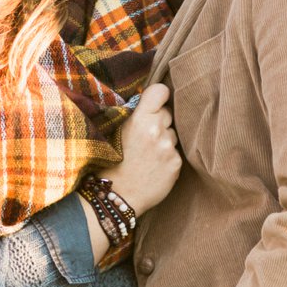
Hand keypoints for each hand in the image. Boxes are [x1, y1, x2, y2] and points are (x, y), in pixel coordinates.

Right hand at [110, 83, 181, 215]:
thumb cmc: (111, 162)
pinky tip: (154, 166)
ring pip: (172, 134)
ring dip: (164, 140)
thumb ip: (134, 114)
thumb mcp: (115, 131)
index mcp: (139, 119)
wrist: (116, 196)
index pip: (161, 90)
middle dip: (159, 120)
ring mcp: (168, 148)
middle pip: (168, 113)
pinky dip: (167, 157)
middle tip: (144, 136)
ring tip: (147, 155)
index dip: (159, 95)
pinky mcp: (176, 164)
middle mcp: (157, 130)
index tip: (155, 102)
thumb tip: (150, 99)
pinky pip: (176, 152)